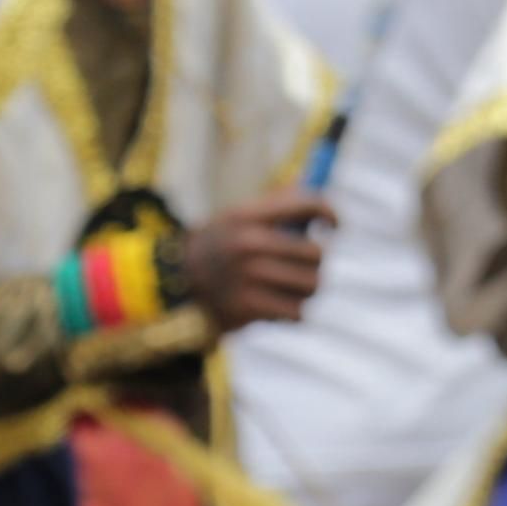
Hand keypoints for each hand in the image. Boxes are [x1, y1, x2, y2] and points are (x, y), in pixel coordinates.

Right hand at [174, 190, 327, 328]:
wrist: (172, 288)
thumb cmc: (218, 250)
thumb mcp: (238, 220)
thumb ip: (277, 205)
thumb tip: (314, 193)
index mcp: (247, 215)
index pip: (305, 204)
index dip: (329, 212)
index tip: (334, 225)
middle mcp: (248, 242)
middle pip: (316, 253)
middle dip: (314, 263)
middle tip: (303, 267)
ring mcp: (247, 276)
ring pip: (312, 284)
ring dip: (306, 290)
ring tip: (289, 288)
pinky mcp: (247, 307)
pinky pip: (297, 311)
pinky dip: (292, 312)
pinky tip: (276, 307)